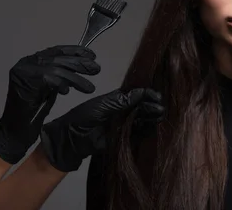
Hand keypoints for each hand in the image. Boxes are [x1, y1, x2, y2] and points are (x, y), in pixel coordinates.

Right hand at [0, 45, 100, 163]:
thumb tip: (80, 64)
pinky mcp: (24, 80)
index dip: (76, 51)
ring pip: (56, 69)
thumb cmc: (34, 111)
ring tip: (90, 88)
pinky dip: (61, 84)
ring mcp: (24, 70)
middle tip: (96, 69)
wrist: (15, 130)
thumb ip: (59, 74)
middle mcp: (26, 62)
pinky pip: (49, 78)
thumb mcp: (50, 87)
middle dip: (80, 63)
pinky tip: (67, 92)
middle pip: (58, 58)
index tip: (92, 54)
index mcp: (31, 61)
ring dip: (76, 78)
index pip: (57, 51)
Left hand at [40, 88, 163, 171]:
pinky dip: (146, 130)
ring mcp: (124, 125)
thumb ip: (122, 100)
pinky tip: (153, 126)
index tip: (156, 96)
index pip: (137, 95)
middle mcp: (123, 111)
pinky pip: (137, 134)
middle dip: (151, 106)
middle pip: (142, 107)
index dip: (147, 95)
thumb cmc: (84, 116)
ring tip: (159, 115)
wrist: (72, 138)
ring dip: (151, 117)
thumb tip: (142, 92)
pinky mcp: (123, 138)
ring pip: (142, 120)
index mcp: (118, 100)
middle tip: (160, 108)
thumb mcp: (104, 105)